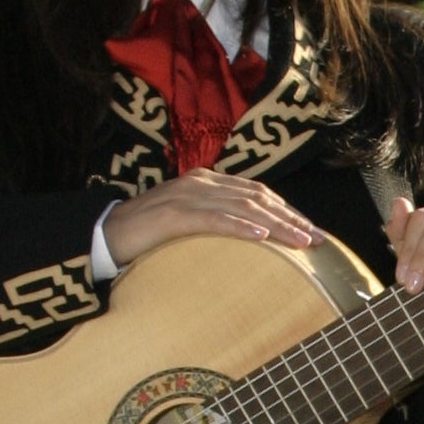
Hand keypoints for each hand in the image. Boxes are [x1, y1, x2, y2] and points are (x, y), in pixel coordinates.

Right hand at [102, 168, 323, 264]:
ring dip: (276, 225)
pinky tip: (260, 236)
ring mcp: (187, 195)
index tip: (313, 231)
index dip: (289, 211)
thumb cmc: (151, 235)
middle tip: (318, 239)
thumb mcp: (191, 223)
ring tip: (300, 241)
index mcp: (209, 182)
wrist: (104, 235)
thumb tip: (256, 241)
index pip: (259, 193)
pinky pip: (212, 219)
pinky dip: (239, 227)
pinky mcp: (172, 214)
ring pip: (242, 207)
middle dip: (292, 218)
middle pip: (258, 198)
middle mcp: (202, 182)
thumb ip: (218, 222)